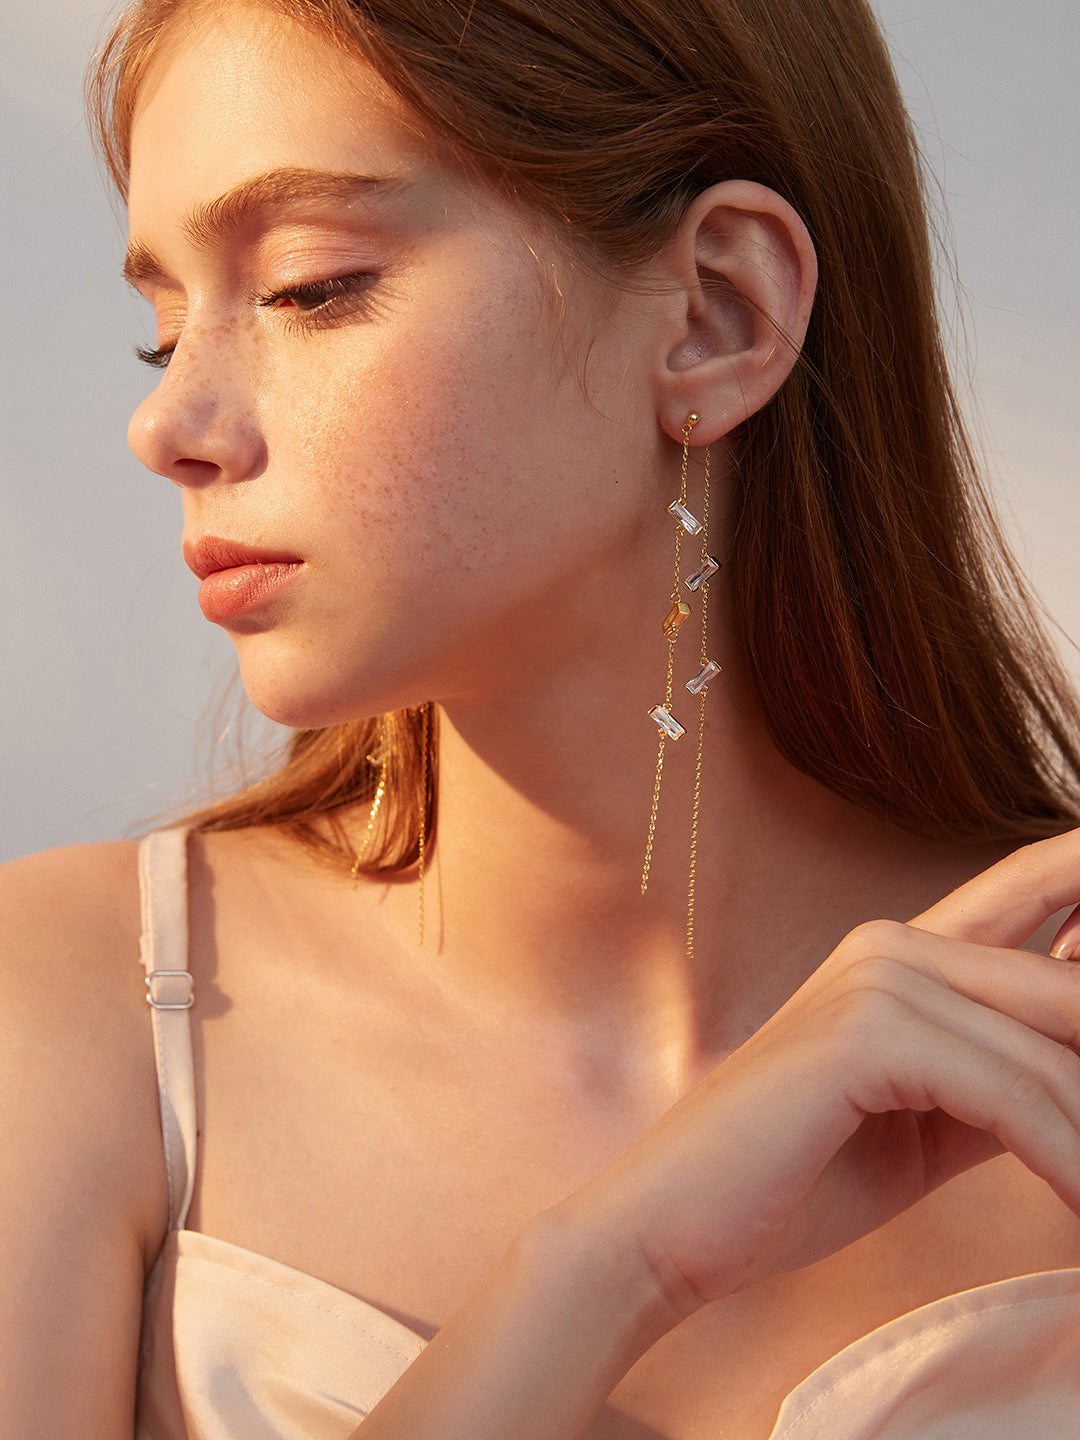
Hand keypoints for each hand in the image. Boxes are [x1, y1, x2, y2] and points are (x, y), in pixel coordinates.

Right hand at [562, 828, 1079, 1322]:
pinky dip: (1065, 1164)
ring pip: (1051, 1051)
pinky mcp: (865, 1034)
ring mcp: (877, 981)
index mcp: (902, 952)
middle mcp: (893, 945)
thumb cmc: (793, 1177)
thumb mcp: (931, 1125)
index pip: (1037, 887)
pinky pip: (1011, 1098)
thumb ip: (1007, 1085)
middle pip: (1068, 985)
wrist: (672, 1223)